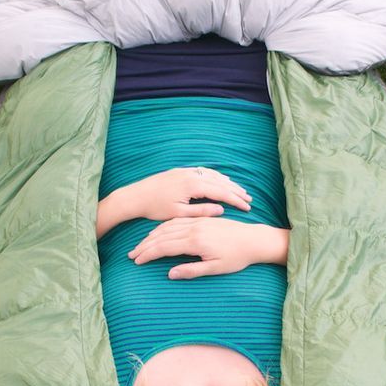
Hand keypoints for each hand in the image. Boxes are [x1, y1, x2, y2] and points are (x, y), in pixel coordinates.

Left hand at [127, 167, 251, 220]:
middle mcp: (191, 175)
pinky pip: (204, 172)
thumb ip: (201, 211)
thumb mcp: (179, 213)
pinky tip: (221, 181)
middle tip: (249, 199)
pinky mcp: (180, 171)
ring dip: (227, 183)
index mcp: (192, 186)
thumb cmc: (155, 208)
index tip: (247, 206)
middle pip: (220, 181)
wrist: (135, 195)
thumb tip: (221, 209)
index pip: (220, 192)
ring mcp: (186, 171)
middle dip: (236, 191)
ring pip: (213, 175)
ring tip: (240, 191)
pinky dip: (216, 177)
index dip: (235, 200)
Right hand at [128, 219, 289, 278]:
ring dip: (152, 235)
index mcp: (196, 241)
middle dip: (145, 245)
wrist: (254, 240)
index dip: (148, 254)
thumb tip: (170, 274)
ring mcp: (198, 222)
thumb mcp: (215, 268)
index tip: (137, 262)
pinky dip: (164, 226)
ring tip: (141, 245)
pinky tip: (158, 232)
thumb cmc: (237, 258)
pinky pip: (178, 220)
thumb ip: (192, 270)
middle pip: (162, 235)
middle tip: (132, 255)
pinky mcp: (202, 219)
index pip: (164, 247)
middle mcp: (194, 228)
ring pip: (168, 226)